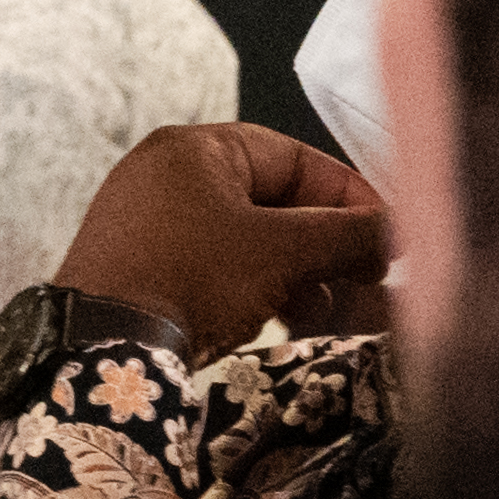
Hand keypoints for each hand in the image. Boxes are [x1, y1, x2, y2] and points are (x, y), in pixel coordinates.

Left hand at [57, 124, 394, 350]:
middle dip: (326, 245)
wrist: (101, 350)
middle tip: (368, 277)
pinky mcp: (142, 269)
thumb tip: (397, 231)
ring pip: (248, 241)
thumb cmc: (186, 281)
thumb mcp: (281, 253)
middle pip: (273, 202)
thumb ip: (347, 236)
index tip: (387, 232)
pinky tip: (288, 323)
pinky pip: (217, 269)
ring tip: (331, 312)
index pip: (294, 158)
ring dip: (298, 275)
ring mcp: (149, 223)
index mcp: (195, 149)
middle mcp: (167, 176)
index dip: (348, 197)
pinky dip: (258, 291)